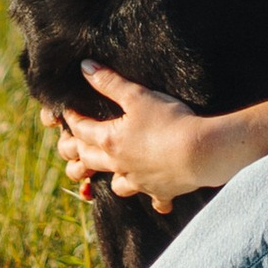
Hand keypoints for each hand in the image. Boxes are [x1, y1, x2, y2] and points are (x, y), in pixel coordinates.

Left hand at [55, 64, 231, 211]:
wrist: (200, 152)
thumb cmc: (168, 121)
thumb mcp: (137, 96)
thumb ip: (110, 82)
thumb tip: (85, 68)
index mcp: (110, 141)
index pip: (81, 130)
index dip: (72, 119)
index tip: (68, 112)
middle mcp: (119, 165)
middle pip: (90, 161)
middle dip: (81, 151)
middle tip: (79, 143)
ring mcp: (140, 181)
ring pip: (117, 186)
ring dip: (113, 179)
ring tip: (115, 171)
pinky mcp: (161, 191)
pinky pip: (154, 200)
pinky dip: (153, 198)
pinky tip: (157, 196)